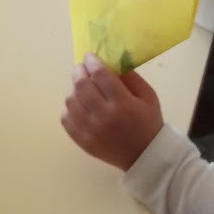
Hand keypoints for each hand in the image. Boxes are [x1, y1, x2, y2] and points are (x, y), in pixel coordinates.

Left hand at [60, 54, 163, 172]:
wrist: (145, 157)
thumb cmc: (148, 122)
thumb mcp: (148, 96)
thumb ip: (130, 76)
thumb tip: (109, 60)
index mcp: (124, 104)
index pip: (100, 74)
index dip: (91, 61)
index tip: (89, 56)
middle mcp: (105, 117)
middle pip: (81, 85)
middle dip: (79, 71)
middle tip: (82, 68)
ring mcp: (91, 131)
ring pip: (70, 100)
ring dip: (73, 89)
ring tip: (81, 87)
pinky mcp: (83, 142)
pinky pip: (65, 118)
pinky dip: (68, 108)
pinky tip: (78, 105)